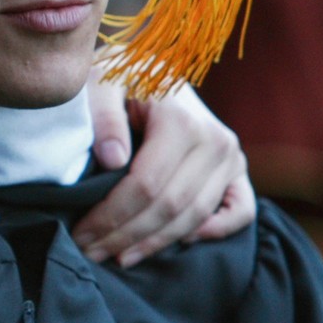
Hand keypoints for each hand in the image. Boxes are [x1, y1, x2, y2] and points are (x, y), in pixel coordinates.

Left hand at [79, 78, 255, 265]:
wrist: (152, 66)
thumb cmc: (120, 77)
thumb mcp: (101, 83)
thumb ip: (103, 116)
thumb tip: (113, 160)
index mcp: (182, 121)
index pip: (146, 186)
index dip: (111, 217)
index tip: (81, 234)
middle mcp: (216, 140)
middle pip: (169, 207)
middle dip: (126, 236)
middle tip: (91, 252)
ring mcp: (232, 156)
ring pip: (195, 217)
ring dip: (156, 243)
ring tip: (118, 255)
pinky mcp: (237, 168)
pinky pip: (241, 210)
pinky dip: (214, 231)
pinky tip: (177, 241)